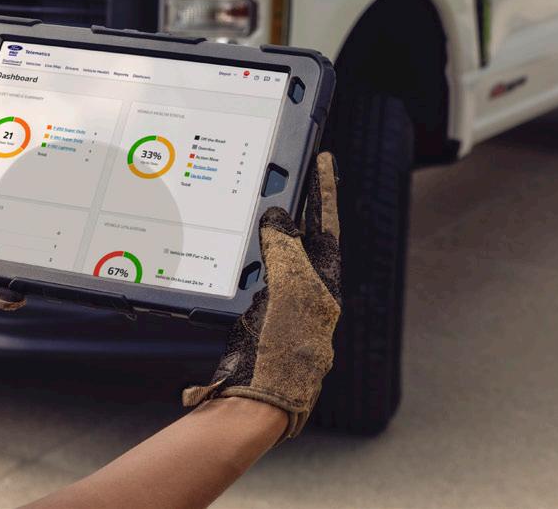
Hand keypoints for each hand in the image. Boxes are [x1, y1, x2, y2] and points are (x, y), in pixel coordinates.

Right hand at [181, 152, 341, 441]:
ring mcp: (281, 305)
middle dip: (296, 205)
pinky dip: (243, 255)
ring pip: (274, 255)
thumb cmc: (284, 350)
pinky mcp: (256, 316)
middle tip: (288, 169)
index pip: (326, 228)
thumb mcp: (291, 291)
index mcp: (324, 287)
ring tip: (257, 197)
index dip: (323, 193)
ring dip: (266, 227)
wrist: (258, 398)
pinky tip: (231, 243)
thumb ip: (286, 250)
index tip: (322, 159)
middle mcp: (307, 294)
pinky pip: (251, 275)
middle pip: (301, 238)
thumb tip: (278, 217)